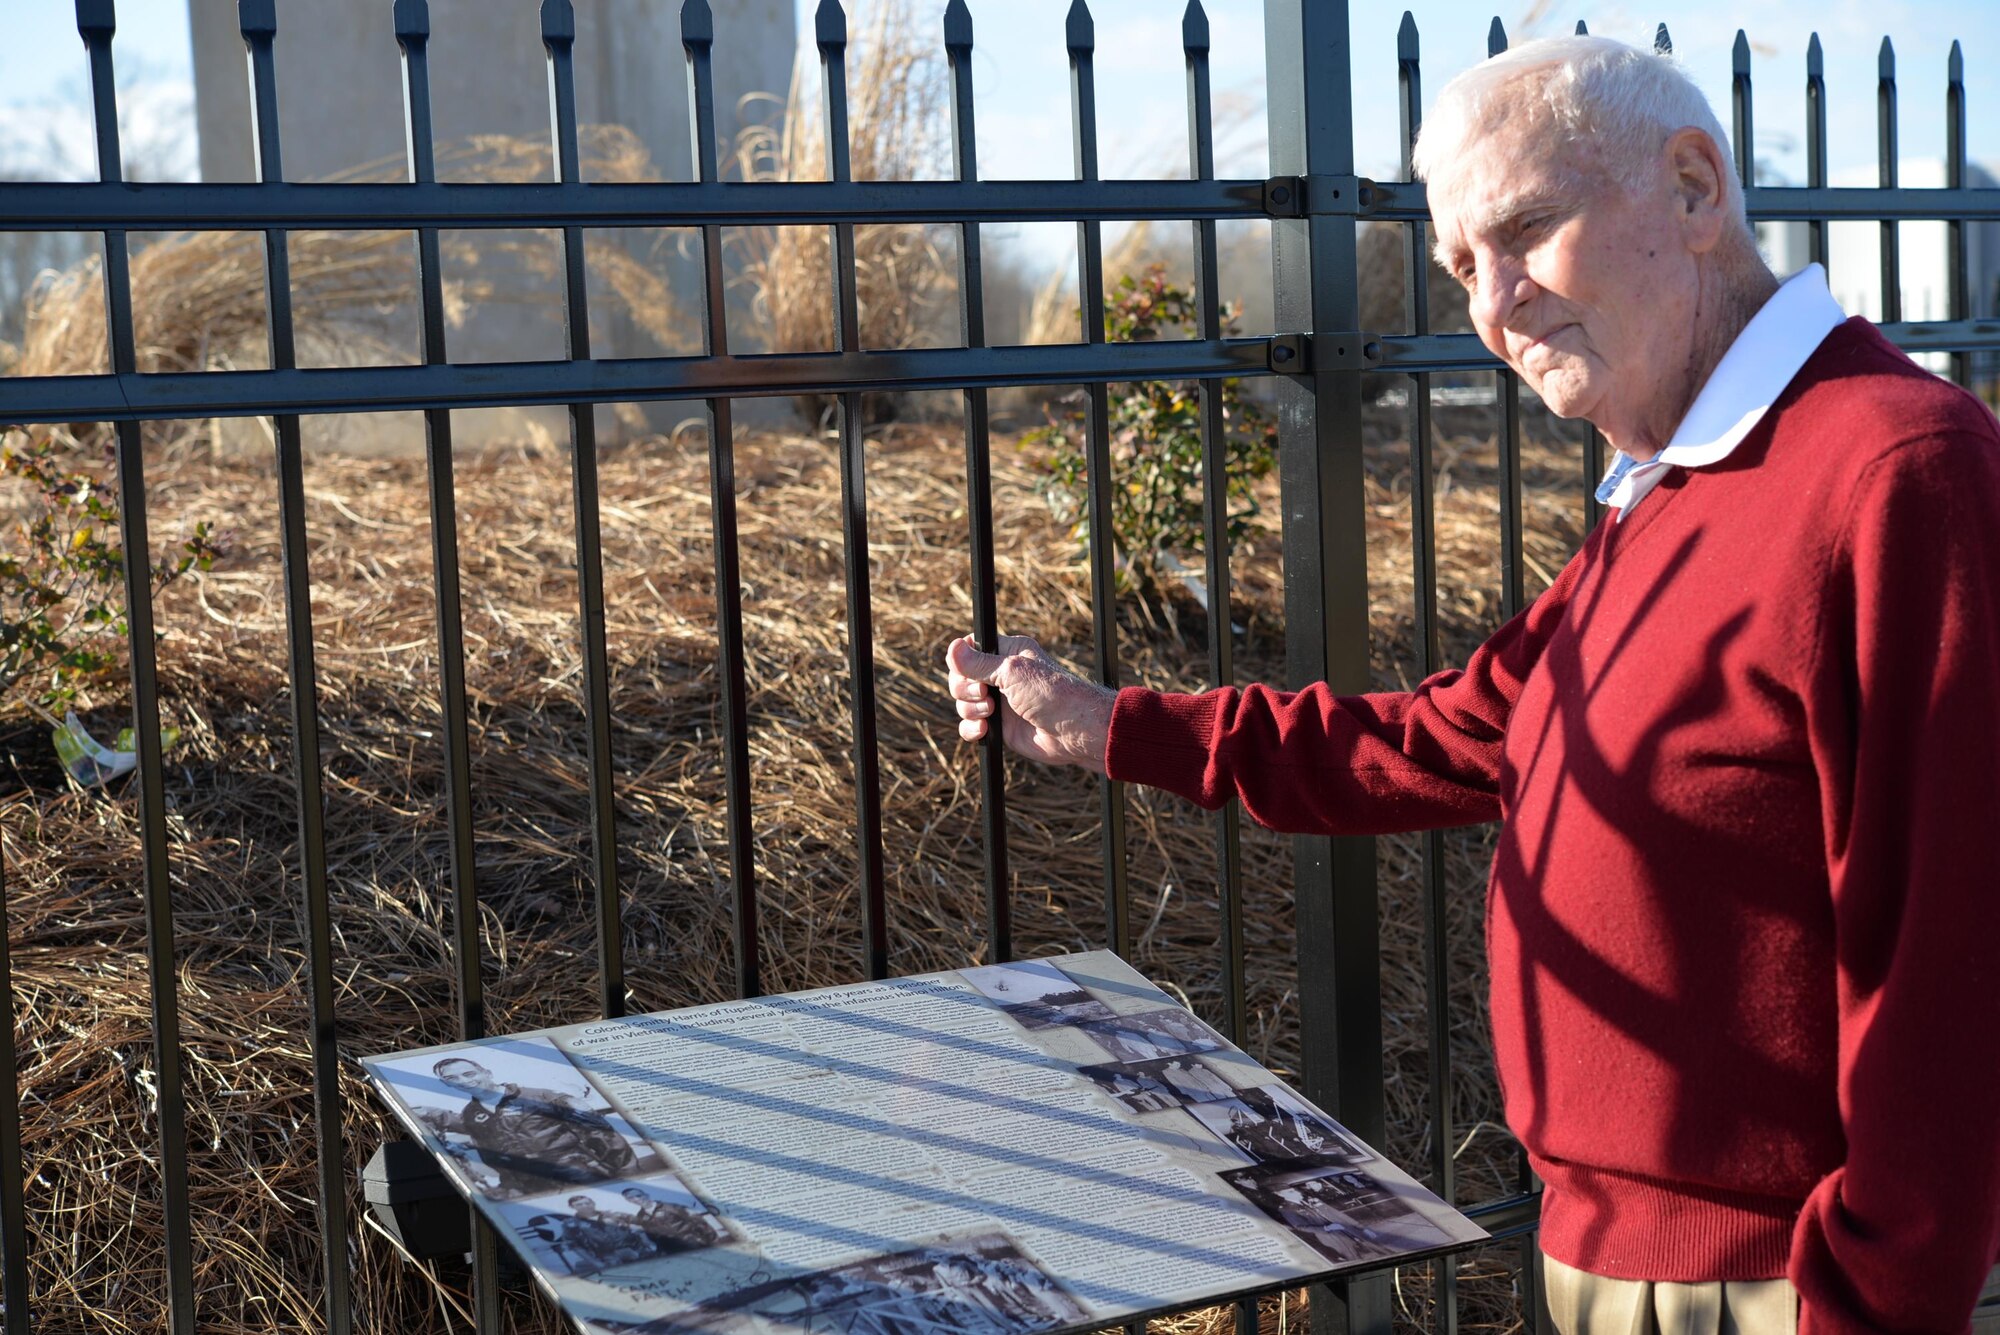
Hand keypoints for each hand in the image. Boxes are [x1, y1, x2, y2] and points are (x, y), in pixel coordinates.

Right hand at [945, 635, 1116, 773]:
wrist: (1073, 731)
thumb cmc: (1051, 694)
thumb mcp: (1011, 671)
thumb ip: (978, 663)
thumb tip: (951, 648)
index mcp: (1007, 652)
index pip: (970, 648)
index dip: (961, 661)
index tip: (966, 670)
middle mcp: (1001, 675)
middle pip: (960, 677)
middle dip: (964, 688)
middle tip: (984, 694)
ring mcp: (998, 702)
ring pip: (962, 703)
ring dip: (970, 709)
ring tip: (991, 713)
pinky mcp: (999, 726)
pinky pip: (970, 726)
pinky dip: (971, 729)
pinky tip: (985, 731)